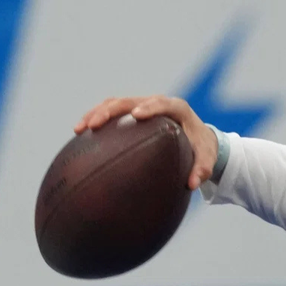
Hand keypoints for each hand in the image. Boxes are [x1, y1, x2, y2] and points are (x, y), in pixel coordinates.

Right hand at [74, 96, 217, 189]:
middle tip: (95, 124)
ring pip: (116, 104)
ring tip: (79, 129)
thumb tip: (192, 184)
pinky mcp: (131, 114)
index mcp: (178, 109)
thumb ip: (202, 169)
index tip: (136, 115)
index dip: (150, 107)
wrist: (198, 139)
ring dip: (96, 113)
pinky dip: (96, 120)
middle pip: (131, 100)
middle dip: (111, 110)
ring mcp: (142, 106)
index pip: (163, 103)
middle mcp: (157, 104)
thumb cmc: (201, 148)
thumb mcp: (206, 159)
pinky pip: (111, 113)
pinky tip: (80, 136)